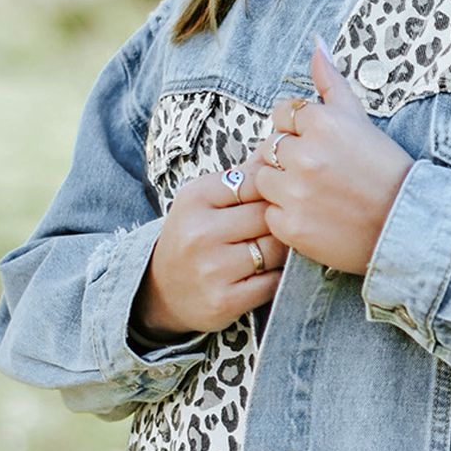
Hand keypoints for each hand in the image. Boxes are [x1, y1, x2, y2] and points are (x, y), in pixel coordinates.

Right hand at [131, 152, 289, 338]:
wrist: (162, 290)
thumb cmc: (193, 236)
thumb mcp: (204, 200)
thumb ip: (242, 178)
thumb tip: (281, 150)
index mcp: (195, 198)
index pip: (255, 181)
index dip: (275, 190)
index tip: (279, 198)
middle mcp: (200, 232)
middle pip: (268, 215)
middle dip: (283, 220)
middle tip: (288, 225)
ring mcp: (212, 269)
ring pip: (275, 249)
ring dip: (284, 250)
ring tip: (279, 248)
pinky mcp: (225, 300)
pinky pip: (273, 282)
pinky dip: (278, 277)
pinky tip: (270, 273)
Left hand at [253, 37, 414, 275]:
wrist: (406, 224)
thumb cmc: (384, 171)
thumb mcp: (359, 120)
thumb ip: (331, 82)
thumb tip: (316, 43)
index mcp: (322, 123)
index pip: (282, 115)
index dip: (298, 132)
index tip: (320, 148)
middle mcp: (305, 155)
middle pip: (270, 146)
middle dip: (289, 159)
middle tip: (321, 174)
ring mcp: (296, 192)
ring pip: (264, 180)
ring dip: (283, 187)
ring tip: (316, 195)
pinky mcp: (292, 226)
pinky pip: (271, 215)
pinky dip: (288, 217)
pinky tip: (316, 216)